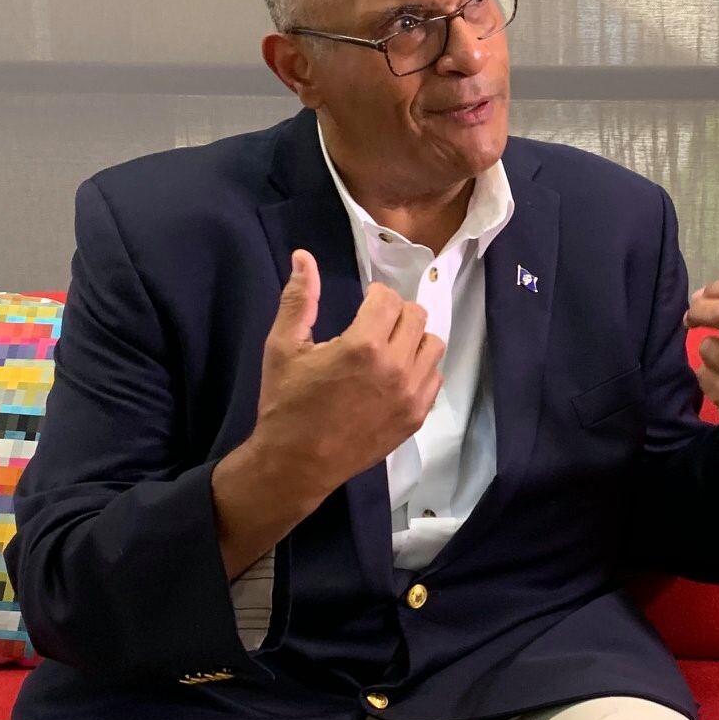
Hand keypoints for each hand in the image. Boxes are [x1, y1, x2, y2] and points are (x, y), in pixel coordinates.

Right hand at [249, 249, 445, 495]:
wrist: (296, 463)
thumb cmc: (286, 403)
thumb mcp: (283, 347)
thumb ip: (298, 299)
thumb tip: (304, 256)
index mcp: (364, 345)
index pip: (389, 299)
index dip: (376, 294)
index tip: (364, 302)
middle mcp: (396, 367)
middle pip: (417, 316)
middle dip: (396, 312)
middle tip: (375, 322)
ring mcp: (411, 395)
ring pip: (433, 346)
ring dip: (413, 339)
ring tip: (389, 347)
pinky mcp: (416, 418)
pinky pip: (435, 378)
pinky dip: (420, 369)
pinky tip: (395, 375)